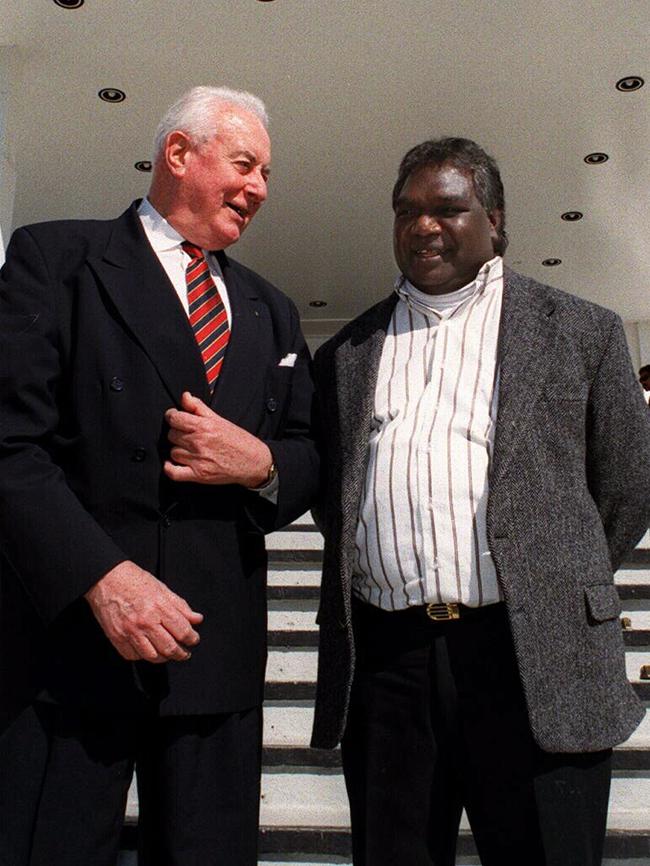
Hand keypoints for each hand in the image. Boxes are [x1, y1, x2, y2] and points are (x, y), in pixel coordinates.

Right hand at [85, 560, 202, 663]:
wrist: (106, 578)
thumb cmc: (134, 580)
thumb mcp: (162, 589)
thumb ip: (181, 606)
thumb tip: (197, 619)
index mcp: (159, 608)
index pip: (182, 631)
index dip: (192, 638)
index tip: (193, 639)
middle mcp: (145, 622)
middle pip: (169, 648)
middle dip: (181, 654)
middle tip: (185, 653)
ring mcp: (130, 632)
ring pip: (152, 656)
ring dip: (164, 658)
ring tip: (168, 654)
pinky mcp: (116, 637)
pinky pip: (133, 656)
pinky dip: (142, 656)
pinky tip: (148, 650)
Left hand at [164, 391, 272, 486]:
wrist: (253, 462)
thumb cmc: (239, 441)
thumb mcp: (219, 419)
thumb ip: (198, 407)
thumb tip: (184, 396)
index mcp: (204, 426)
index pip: (174, 418)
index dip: (172, 416)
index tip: (175, 418)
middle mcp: (200, 442)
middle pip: (172, 435)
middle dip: (178, 433)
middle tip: (188, 435)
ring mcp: (198, 460)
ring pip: (173, 452)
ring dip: (179, 450)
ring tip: (190, 449)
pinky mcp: (199, 475)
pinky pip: (173, 472)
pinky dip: (170, 468)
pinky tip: (173, 463)